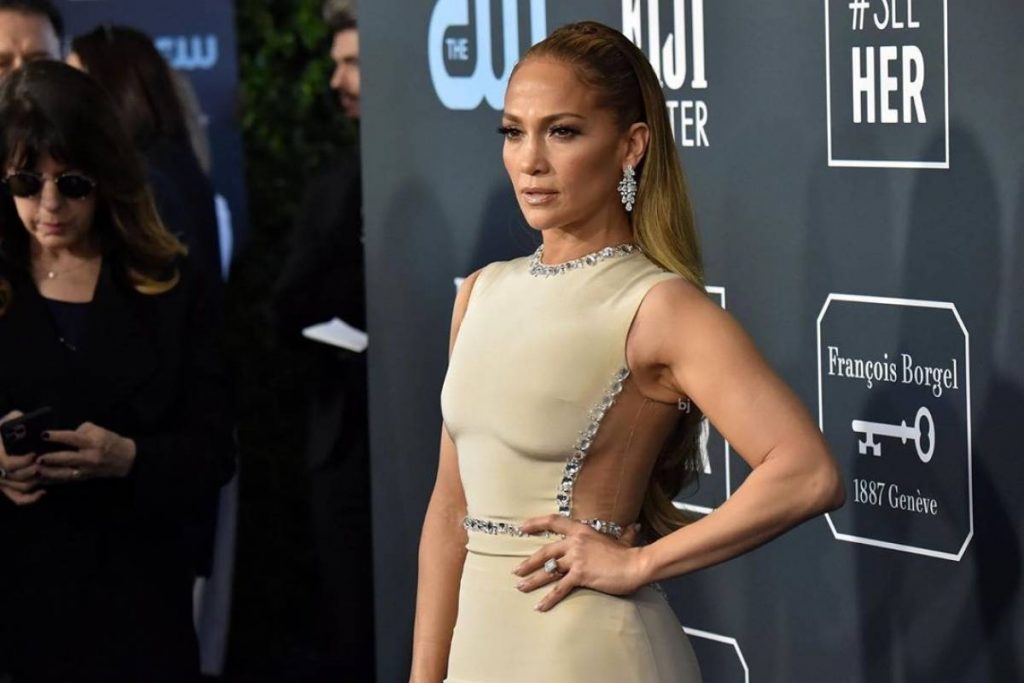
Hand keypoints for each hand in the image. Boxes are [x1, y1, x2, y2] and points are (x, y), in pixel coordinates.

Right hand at [0, 410, 44, 505]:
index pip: (6, 464)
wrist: (0, 440)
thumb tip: (22, 419)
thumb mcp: (7, 421)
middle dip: (34, 472)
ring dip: (37, 482)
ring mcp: (2, 480)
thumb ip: (13, 419)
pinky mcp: (7, 487)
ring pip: (20, 487)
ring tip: (52, 473)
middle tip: (50, 465)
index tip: (34, 454)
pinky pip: (17, 498)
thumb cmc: (4, 430)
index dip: (21, 461)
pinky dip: (30, 499)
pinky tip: (43, 492)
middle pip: (16, 478)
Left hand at [38, 422, 136, 482]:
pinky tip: (43, 478)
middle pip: (67, 458)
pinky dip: (55, 479)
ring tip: (37, 469)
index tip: (44, 434)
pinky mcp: (85, 477)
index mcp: (94, 442)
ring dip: (50, 471)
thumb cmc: (112, 442)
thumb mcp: (100, 431)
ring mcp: (87, 469)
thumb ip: (82, 431)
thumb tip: (65, 436)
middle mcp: (90, 457)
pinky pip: (67, 479)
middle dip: (51, 458)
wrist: (127, 459)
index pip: (73, 438)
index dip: (58, 436)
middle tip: (37, 457)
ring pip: (65, 472)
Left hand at [511, 514, 649, 611]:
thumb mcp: (621, 540)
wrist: (635, 565)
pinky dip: (549, 599)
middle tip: (516, 570)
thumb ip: (623, 534)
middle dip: (529, 562)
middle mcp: (575, 542)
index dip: (535, 523)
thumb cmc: (629, 554)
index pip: (553, 521)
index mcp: (581, 530)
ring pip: (548, 570)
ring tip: (520, 587)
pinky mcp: (580, 574)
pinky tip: (540, 606)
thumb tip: (634, 527)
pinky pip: (560, 588)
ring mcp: (576, 558)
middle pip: (545, 551)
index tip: (521, 527)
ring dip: (532, 580)